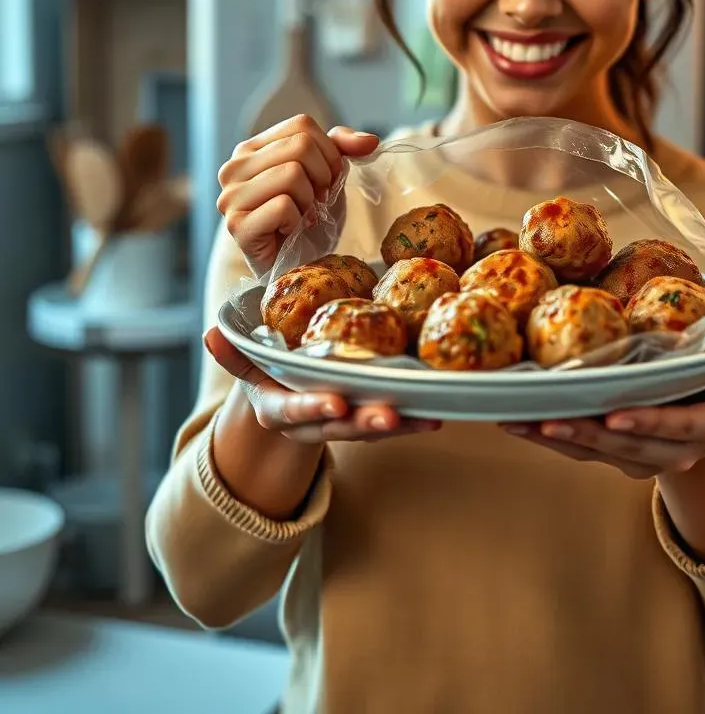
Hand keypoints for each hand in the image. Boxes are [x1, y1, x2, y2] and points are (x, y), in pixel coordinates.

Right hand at [205, 327, 440, 442]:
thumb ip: (234, 353)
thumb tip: (210, 333)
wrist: (288, 410)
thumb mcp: (249, 366)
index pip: (295, 409)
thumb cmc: (271, 377)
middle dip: (366, 422)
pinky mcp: (368, 423)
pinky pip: (392, 423)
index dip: (314, 408)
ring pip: (371, 428)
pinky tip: (437, 415)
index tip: (333, 403)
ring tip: (427, 417)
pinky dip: (414, 421)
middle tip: (390, 415)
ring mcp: (342, 426)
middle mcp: (314, 423)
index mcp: (281, 409)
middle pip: (341, 426)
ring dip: (400, 425)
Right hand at [216, 114, 378, 275]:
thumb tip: (371, 140)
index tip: (325, 180)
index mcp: (251, 149)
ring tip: (302, 216)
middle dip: (322, 177)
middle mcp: (233, 168)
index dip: (328, 153)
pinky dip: (297, 220)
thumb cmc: (308, 219)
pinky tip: (289, 231)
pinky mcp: (237, 225)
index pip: (302, 125)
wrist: (297, 265)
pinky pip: (283, 206)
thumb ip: (343, 147)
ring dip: (310, 201)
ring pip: (292, 174)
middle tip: (315, 202)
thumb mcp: (328, 175)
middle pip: (300, 147)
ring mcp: (230, 196)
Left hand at [500, 339, 704, 478]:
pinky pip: (578, 448)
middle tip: (547, 420)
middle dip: (584, 434)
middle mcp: (670, 451)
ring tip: (516, 420)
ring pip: (593, 450)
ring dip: (553, 437)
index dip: (647, 423)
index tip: (615, 416)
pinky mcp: (612, 454)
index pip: (677, 428)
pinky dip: (546, 434)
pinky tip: (514, 418)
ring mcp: (638, 457)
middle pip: (624, 445)